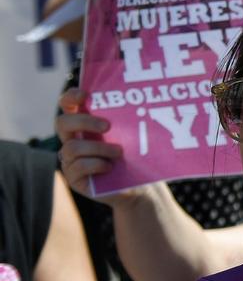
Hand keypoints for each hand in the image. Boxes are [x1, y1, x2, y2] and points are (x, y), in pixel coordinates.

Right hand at [55, 89, 140, 205]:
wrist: (141, 185)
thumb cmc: (137, 155)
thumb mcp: (131, 134)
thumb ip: (125, 119)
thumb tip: (140, 100)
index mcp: (85, 125)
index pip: (68, 105)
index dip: (71, 97)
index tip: (85, 95)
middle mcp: (73, 140)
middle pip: (62, 123)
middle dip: (84, 121)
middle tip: (108, 126)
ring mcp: (71, 160)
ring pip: (72, 147)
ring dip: (98, 148)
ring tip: (119, 152)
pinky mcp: (74, 178)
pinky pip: (77, 166)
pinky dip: (96, 164)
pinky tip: (110, 167)